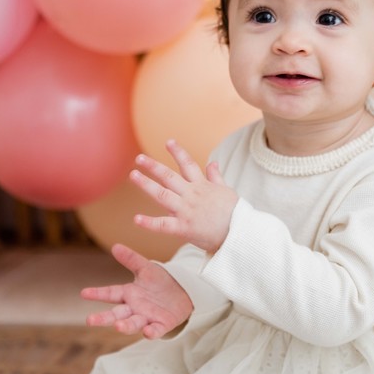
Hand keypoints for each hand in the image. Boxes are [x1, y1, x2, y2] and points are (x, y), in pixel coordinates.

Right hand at [81, 243, 192, 338]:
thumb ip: (131, 259)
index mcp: (129, 294)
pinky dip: (151, 332)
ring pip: (133, 324)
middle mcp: (134, 308)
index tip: (83, 293)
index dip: (97, 294)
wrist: (184, 291)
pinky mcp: (162, 324)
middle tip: (89, 320)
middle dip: (103, 318)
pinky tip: (147, 332)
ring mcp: (147, 317)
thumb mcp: (146, 268)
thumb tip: (115, 246)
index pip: (110, 294)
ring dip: (125, 326)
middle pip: (116, 314)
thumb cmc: (160, 281)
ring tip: (117, 326)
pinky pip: (155, 330)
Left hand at [131, 139, 237, 253]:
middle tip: (139, 158)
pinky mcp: (184, 228)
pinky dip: (149, 223)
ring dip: (146, 184)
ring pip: (162, 194)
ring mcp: (186, 210)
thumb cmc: (235, 213)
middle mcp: (192, 195)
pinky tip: (136, 218)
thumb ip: (216, 177)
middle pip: (169, 176)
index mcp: (202, 186)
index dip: (178, 152)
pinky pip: (163, 225)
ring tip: (133, 175)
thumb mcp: (227, 190)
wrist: (240, 232)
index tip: (168, 141)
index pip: (188, 164)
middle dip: (153, 166)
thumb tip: (213, 162)